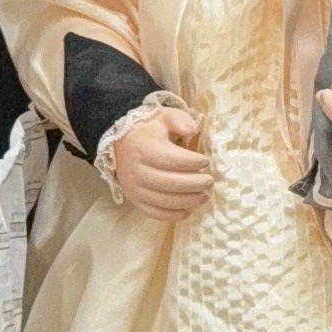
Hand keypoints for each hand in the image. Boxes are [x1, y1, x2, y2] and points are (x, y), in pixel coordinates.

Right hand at [107, 104, 214, 220]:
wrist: (121, 142)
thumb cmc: (148, 129)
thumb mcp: (164, 116)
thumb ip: (181, 120)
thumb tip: (193, 131)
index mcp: (145, 150)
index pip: (173, 160)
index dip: (193, 162)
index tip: (206, 161)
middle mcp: (137, 172)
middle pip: (171, 184)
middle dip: (195, 184)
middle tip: (210, 181)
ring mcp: (134, 189)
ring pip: (165, 201)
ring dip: (189, 201)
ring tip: (204, 196)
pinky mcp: (135, 200)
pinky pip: (155, 213)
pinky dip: (174, 215)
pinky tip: (188, 209)